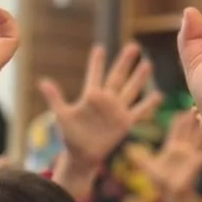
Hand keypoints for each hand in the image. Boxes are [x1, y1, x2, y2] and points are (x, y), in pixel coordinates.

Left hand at [41, 43, 160, 176]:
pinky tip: (158, 94)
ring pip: (130, 90)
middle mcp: (106, 100)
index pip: (94, 75)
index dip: (97, 63)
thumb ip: (55, 98)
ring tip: (147, 63)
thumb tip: (42, 81)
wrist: (82, 155)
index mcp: (90, 96)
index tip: (99, 48)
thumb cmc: (70, 135)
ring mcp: (117, 110)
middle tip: (133, 46)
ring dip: (139, 78)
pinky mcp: (125, 122)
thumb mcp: (61, 115)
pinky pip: (139, 111)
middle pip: (117, 77)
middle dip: (124, 63)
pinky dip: (148, 104)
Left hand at [141, 107, 201, 201]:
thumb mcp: (148, 167)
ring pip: (198, 138)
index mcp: (172, 147)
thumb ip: (139, 157)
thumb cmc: (160, 181)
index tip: (182, 110)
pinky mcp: (197, 164)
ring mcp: (191, 155)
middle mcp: (183, 149)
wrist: (171, 194)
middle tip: (196, 106)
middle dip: (192, 119)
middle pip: (189, 130)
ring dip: (201, 128)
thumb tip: (127, 149)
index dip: (180, 120)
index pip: (177, 130)